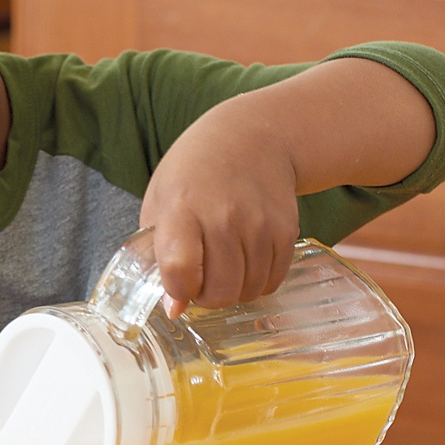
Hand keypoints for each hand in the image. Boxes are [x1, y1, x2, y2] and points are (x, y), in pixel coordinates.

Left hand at [140, 96, 298, 315]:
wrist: (252, 137)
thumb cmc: (194, 171)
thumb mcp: (160, 200)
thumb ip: (158, 253)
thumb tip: (174, 307)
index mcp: (182, 208)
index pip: (180, 270)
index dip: (178, 291)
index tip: (177, 288)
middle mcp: (224, 217)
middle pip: (219, 291)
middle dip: (206, 297)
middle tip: (201, 279)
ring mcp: (259, 225)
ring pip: (247, 291)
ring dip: (233, 290)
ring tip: (223, 265)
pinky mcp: (286, 232)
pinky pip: (272, 281)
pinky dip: (258, 281)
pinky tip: (245, 259)